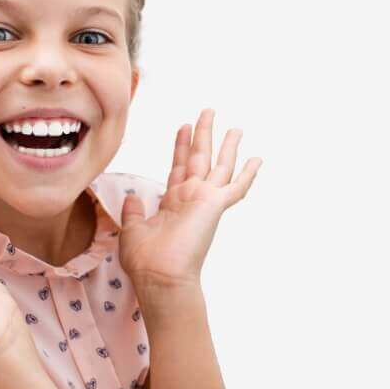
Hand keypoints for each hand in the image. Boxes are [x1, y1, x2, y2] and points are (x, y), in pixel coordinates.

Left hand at [119, 108, 261, 290]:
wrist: (160, 276)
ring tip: (235, 127)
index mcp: (174, 202)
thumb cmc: (146, 261)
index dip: (181, 147)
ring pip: (219, 166)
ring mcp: (205, 200)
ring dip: (226, 145)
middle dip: (203, 134)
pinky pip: (236, 187)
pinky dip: (248, 174)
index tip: (183, 128)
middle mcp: (191, 198)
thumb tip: (133, 197)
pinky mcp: (215, 204)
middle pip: (199, 158)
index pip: (179, 168)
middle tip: (207, 112)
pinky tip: (257, 159)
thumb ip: (135, 212)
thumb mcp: (133, 230)